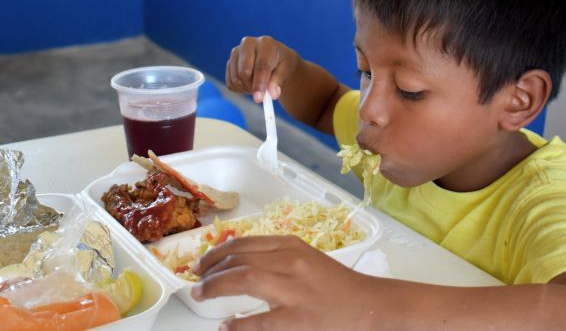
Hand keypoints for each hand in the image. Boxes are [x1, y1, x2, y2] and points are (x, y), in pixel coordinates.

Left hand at [192, 236, 382, 330]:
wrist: (369, 305)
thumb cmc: (336, 286)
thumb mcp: (305, 259)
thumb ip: (276, 258)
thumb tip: (236, 263)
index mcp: (292, 245)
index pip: (244, 243)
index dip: (216, 252)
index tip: (202, 262)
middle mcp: (291, 261)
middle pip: (239, 258)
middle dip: (211, 268)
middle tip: (196, 279)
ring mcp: (295, 289)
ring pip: (244, 278)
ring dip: (215, 286)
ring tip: (201, 294)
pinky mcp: (298, 318)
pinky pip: (259, 320)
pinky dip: (238, 324)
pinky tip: (226, 327)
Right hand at [226, 36, 301, 102]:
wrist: (274, 59)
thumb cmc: (281, 64)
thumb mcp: (286, 71)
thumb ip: (279, 81)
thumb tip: (273, 94)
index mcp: (265, 43)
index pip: (261, 65)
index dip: (259, 83)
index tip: (259, 99)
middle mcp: (247, 44)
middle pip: (244, 72)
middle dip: (252, 86)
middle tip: (262, 95)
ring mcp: (236, 53)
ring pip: (236, 79)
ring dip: (247, 89)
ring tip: (259, 85)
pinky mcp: (229, 63)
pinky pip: (231, 84)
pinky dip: (240, 89)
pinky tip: (250, 84)